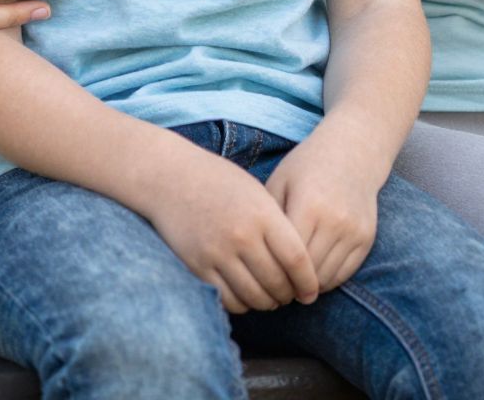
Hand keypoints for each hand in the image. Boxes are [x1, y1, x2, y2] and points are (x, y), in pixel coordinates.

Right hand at [143, 145, 321, 314]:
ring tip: (271, 299)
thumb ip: (279, 225)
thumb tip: (300, 265)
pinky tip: (246, 296)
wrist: (172, 179)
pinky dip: (242, 305)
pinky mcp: (197, 267)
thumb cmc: (221, 182)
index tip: (311, 291)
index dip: (308, 282)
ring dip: (267, 303)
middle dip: (289, 295)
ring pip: (254, 296)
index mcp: (263, 215)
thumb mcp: (257, 193)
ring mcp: (218, 253)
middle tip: (292, 296)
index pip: (297, 260)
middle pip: (277, 282)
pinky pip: (227, 299)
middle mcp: (242, 236)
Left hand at [262, 128, 388, 293]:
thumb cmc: (307, 166)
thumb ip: (268, 218)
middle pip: (307, 273)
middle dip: (289, 286)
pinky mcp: (366, 237)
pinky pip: (344, 274)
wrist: (354, 151)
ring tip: (292, 284)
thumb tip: (254, 258)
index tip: (260, 279)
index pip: (287, 257)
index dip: (272, 273)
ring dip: (308, 287)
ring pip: (326, 279)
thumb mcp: (280, 182)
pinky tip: (313, 276)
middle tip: (274, 290)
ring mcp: (354, 230)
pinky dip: (327, 281)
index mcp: (308, 206)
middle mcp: (335, 220)